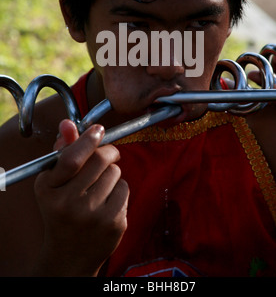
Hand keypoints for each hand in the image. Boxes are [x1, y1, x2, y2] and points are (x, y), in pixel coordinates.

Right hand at [33, 119, 128, 275]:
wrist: (69, 254)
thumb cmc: (60, 208)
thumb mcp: (53, 182)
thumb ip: (63, 151)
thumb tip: (69, 123)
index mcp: (50, 191)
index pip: (72, 158)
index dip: (88, 139)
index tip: (98, 129)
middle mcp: (69, 204)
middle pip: (100, 160)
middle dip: (108, 151)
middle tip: (108, 153)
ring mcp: (93, 216)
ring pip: (116, 173)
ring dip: (112, 172)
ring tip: (101, 185)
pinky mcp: (114, 224)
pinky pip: (125, 189)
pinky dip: (119, 189)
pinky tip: (107, 200)